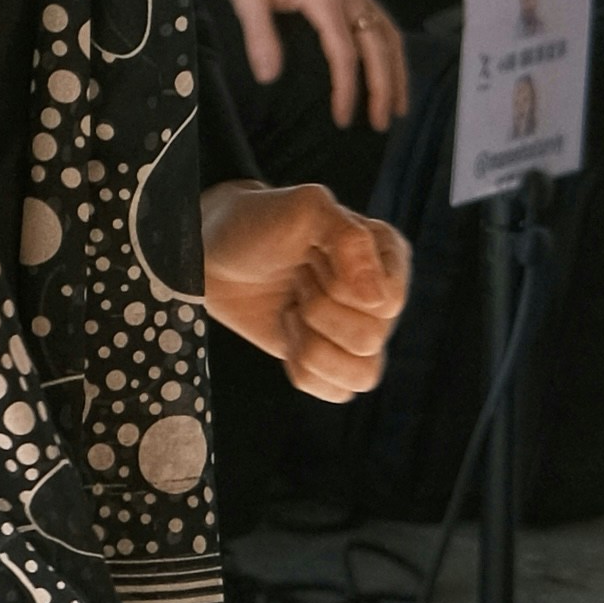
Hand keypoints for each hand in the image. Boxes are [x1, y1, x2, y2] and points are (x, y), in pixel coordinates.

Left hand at [201, 180, 409, 404]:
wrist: (215, 255)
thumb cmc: (260, 223)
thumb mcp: (304, 209)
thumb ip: (349, 240)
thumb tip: (378, 301)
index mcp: (388, 254)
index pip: (387, 302)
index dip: (340, 287)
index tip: (310, 255)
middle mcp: (381, 297)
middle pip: (370, 338)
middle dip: (318, 310)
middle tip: (297, 278)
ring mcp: (358, 332)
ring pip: (362, 374)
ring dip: (313, 345)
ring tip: (292, 310)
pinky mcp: (331, 361)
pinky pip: (338, 393)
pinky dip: (304, 369)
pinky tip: (288, 334)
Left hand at [222, 0, 410, 123]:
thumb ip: (259, 34)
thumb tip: (268, 76)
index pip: (345, 53)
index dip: (347, 89)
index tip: (342, 118)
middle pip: (379, 48)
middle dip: (384, 88)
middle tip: (381, 124)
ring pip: (390, 37)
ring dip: (398, 73)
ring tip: (397, 108)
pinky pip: (386, 26)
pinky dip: (394, 54)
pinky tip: (393, 74)